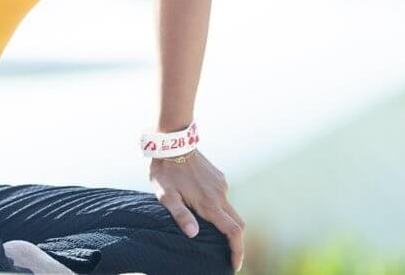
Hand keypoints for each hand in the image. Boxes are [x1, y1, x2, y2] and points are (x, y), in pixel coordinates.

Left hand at [147, 150, 244, 271]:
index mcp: (209, 203)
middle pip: (238, 224)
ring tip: (209, 228)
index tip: (234, 265)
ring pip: (230, 209)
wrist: (174, 143)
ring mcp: (221, 185)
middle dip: (236, 241)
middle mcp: (220, 195)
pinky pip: (223, 196)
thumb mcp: (166, 196)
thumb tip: (193, 235)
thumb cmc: (166, 171)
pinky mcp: (219, 177)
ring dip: (225, 222)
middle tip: (227, 254)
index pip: (233, 232)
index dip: (237, 251)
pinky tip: (203, 205)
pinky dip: (219, 207)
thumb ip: (180, 215)